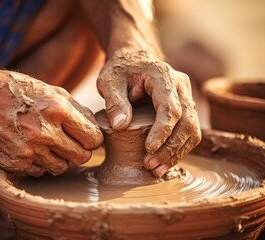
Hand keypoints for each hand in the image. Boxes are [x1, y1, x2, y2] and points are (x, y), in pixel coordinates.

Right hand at [0, 71, 102, 175]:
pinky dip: (39, 163)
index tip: (87, 137)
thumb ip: (75, 109)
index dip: (93, 139)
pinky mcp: (13, 164)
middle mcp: (44, 133)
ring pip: (61, 168)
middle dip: (79, 151)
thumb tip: (94, 126)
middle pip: (81, 158)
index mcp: (57, 110)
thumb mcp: (47, 89)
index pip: (93, 139)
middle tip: (70, 142)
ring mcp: (28, 151)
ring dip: (59, 158)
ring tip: (46, 143)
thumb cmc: (13, 90)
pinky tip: (29, 147)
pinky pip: (39, 172)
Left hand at [97, 49, 200, 176]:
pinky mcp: (185, 108)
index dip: (162, 131)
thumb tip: (120, 127)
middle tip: (150, 165)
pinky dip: (179, 149)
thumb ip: (114, 101)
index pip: (170, 107)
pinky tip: (164, 162)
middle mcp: (181, 86)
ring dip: (177, 152)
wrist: (133, 60)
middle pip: (187, 121)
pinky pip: (189, 131)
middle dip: (170, 147)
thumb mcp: (109, 81)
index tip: (149, 149)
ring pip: (192, 129)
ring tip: (157, 170)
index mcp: (163, 75)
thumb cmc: (120, 70)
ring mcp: (186, 97)